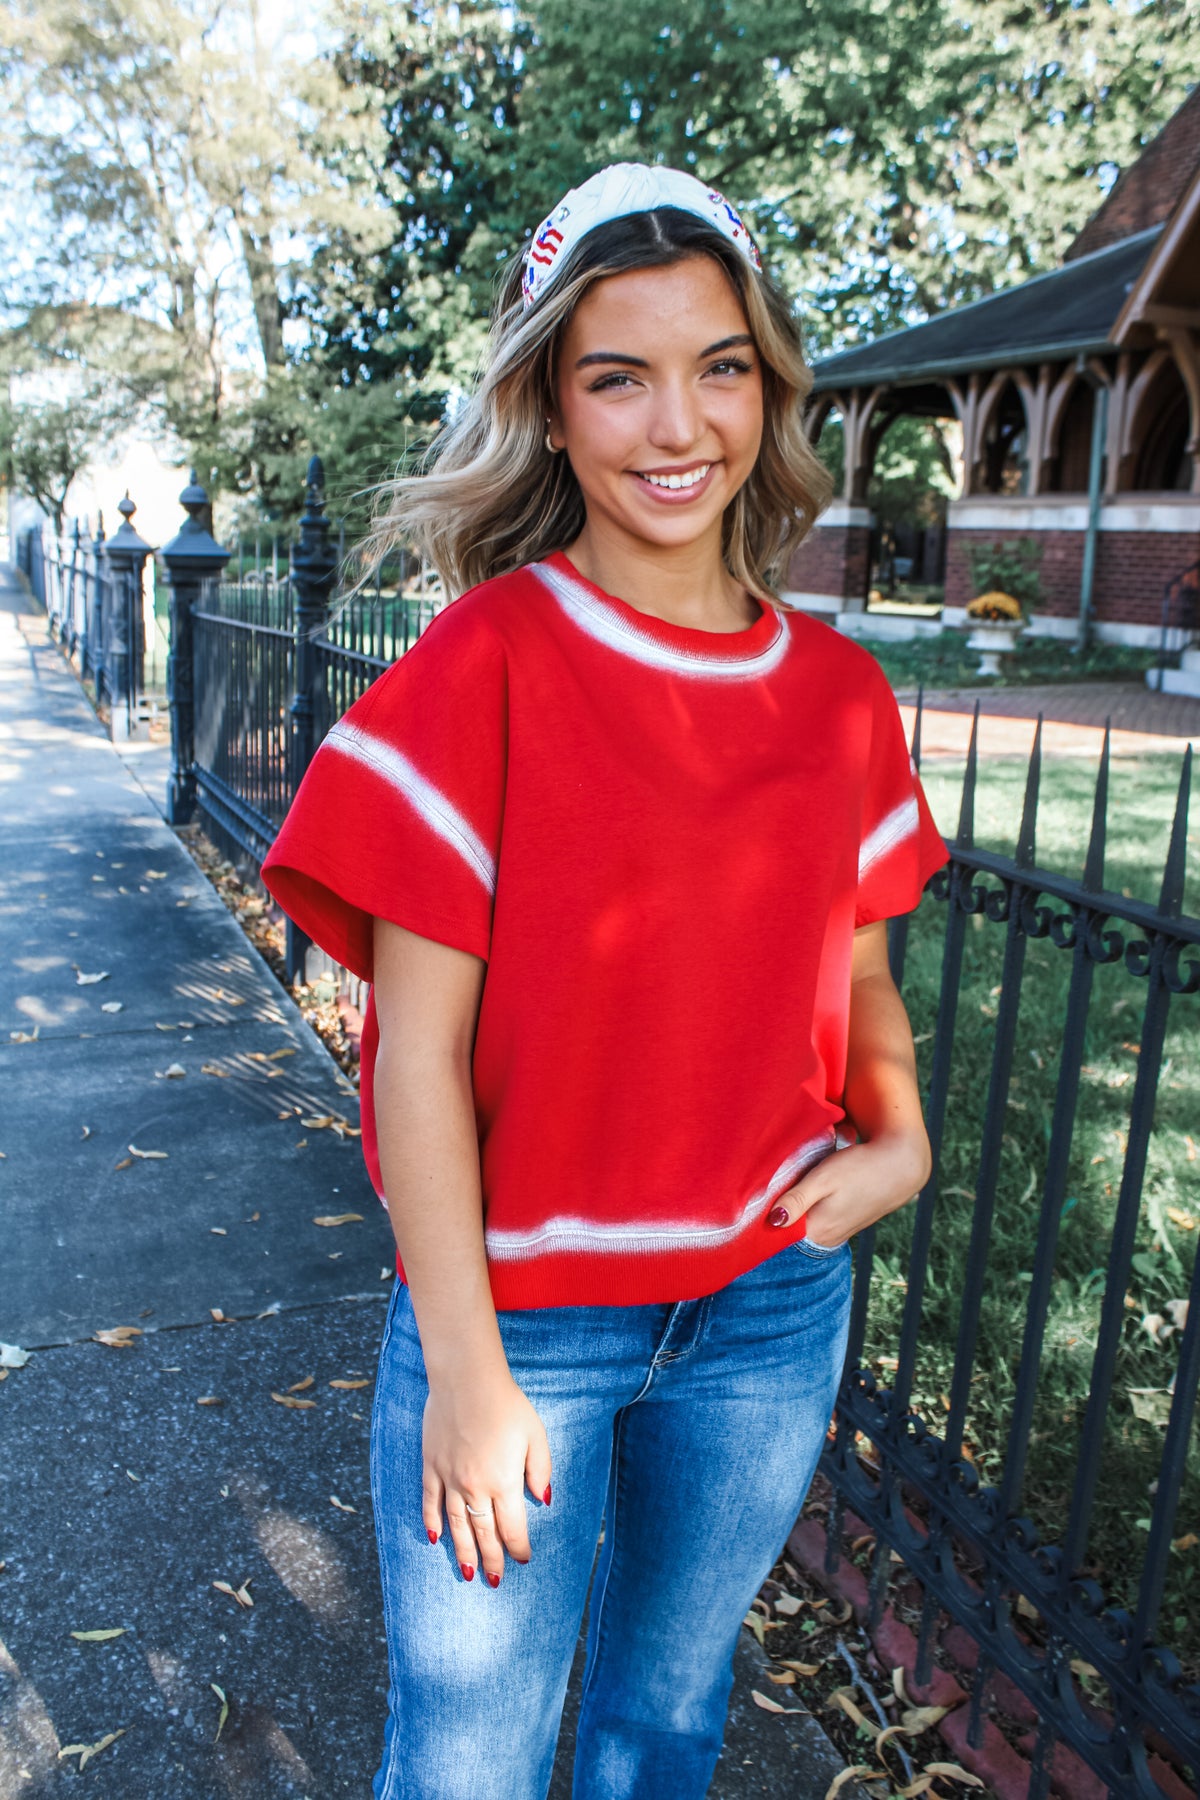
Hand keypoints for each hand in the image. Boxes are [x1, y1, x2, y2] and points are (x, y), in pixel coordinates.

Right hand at [422, 1366, 551, 1587]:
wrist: (466, 1379)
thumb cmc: (506, 1404)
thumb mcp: (536, 1435)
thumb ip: (541, 1470)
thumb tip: (543, 1500)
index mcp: (504, 1482)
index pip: (512, 1527)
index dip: (518, 1547)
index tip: (522, 1559)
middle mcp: (475, 1487)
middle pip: (484, 1533)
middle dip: (492, 1559)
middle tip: (495, 1580)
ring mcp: (450, 1478)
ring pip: (457, 1525)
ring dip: (463, 1551)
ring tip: (469, 1572)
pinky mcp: (432, 1466)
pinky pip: (431, 1502)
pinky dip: (432, 1522)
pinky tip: (436, 1539)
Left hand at [767, 1132, 929, 1247]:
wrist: (900, 1165)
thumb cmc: (860, 1168)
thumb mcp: (823, 1179)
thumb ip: (797, 1199)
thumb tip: (772, 1221)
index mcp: (817, 1231)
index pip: (777, 1235)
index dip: (762, 1220)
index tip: (752, 1204)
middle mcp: (827, 1239)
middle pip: (789, 1231)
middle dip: (775, 1215)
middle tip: (765, 1191)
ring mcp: (837, 1233)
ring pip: (803, 1225)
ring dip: (793, 1210)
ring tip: (785, 1188)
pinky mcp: (845, 1224)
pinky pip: (817, 1220)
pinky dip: (808, 1208)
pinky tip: (808, 1191)